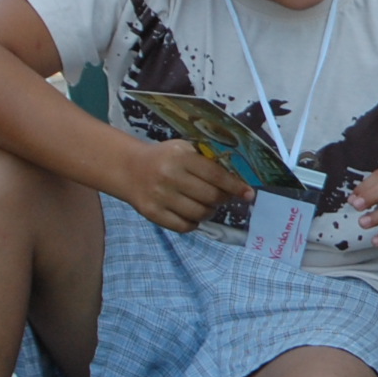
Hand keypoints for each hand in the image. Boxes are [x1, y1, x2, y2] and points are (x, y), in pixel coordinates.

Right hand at [120, 139, 251, 231]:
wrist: (129, 168)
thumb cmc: (165, 158)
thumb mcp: (184, 150)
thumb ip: (207, 162)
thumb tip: (237, 181)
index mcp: (181, 157)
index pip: (216, 175)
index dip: (235, 186)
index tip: (248, 194)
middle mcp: (170, 176)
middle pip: (210, 197)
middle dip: (222, 200)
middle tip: (223, 198)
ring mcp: (160, 196)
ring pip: (199, 213)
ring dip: (209, 212)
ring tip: (207, 205)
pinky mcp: (152, 213)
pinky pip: (183, 226)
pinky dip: (194, 223)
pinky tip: (192, 214)